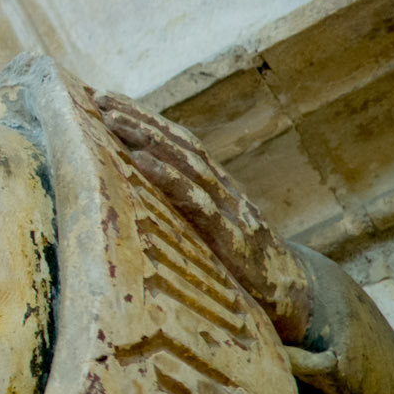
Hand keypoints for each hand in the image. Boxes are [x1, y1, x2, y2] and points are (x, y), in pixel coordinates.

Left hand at [93, 90, 312, 345]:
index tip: (108, 99)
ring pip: (185, 163)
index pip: (177, 142)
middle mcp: (221, 190)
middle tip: (100, 98)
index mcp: (215, 186)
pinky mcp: (230, 236)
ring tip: (113, 120)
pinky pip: (195, 201)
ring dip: (146, 138)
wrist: (293, 295)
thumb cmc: (241, 265)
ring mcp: (228, 209)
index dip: (145, 118)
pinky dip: (168, 177)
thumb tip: (136, 193)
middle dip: (139, 118)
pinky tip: (140, 162)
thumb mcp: (210, 231)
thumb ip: (183, 209)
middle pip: (178, 143)